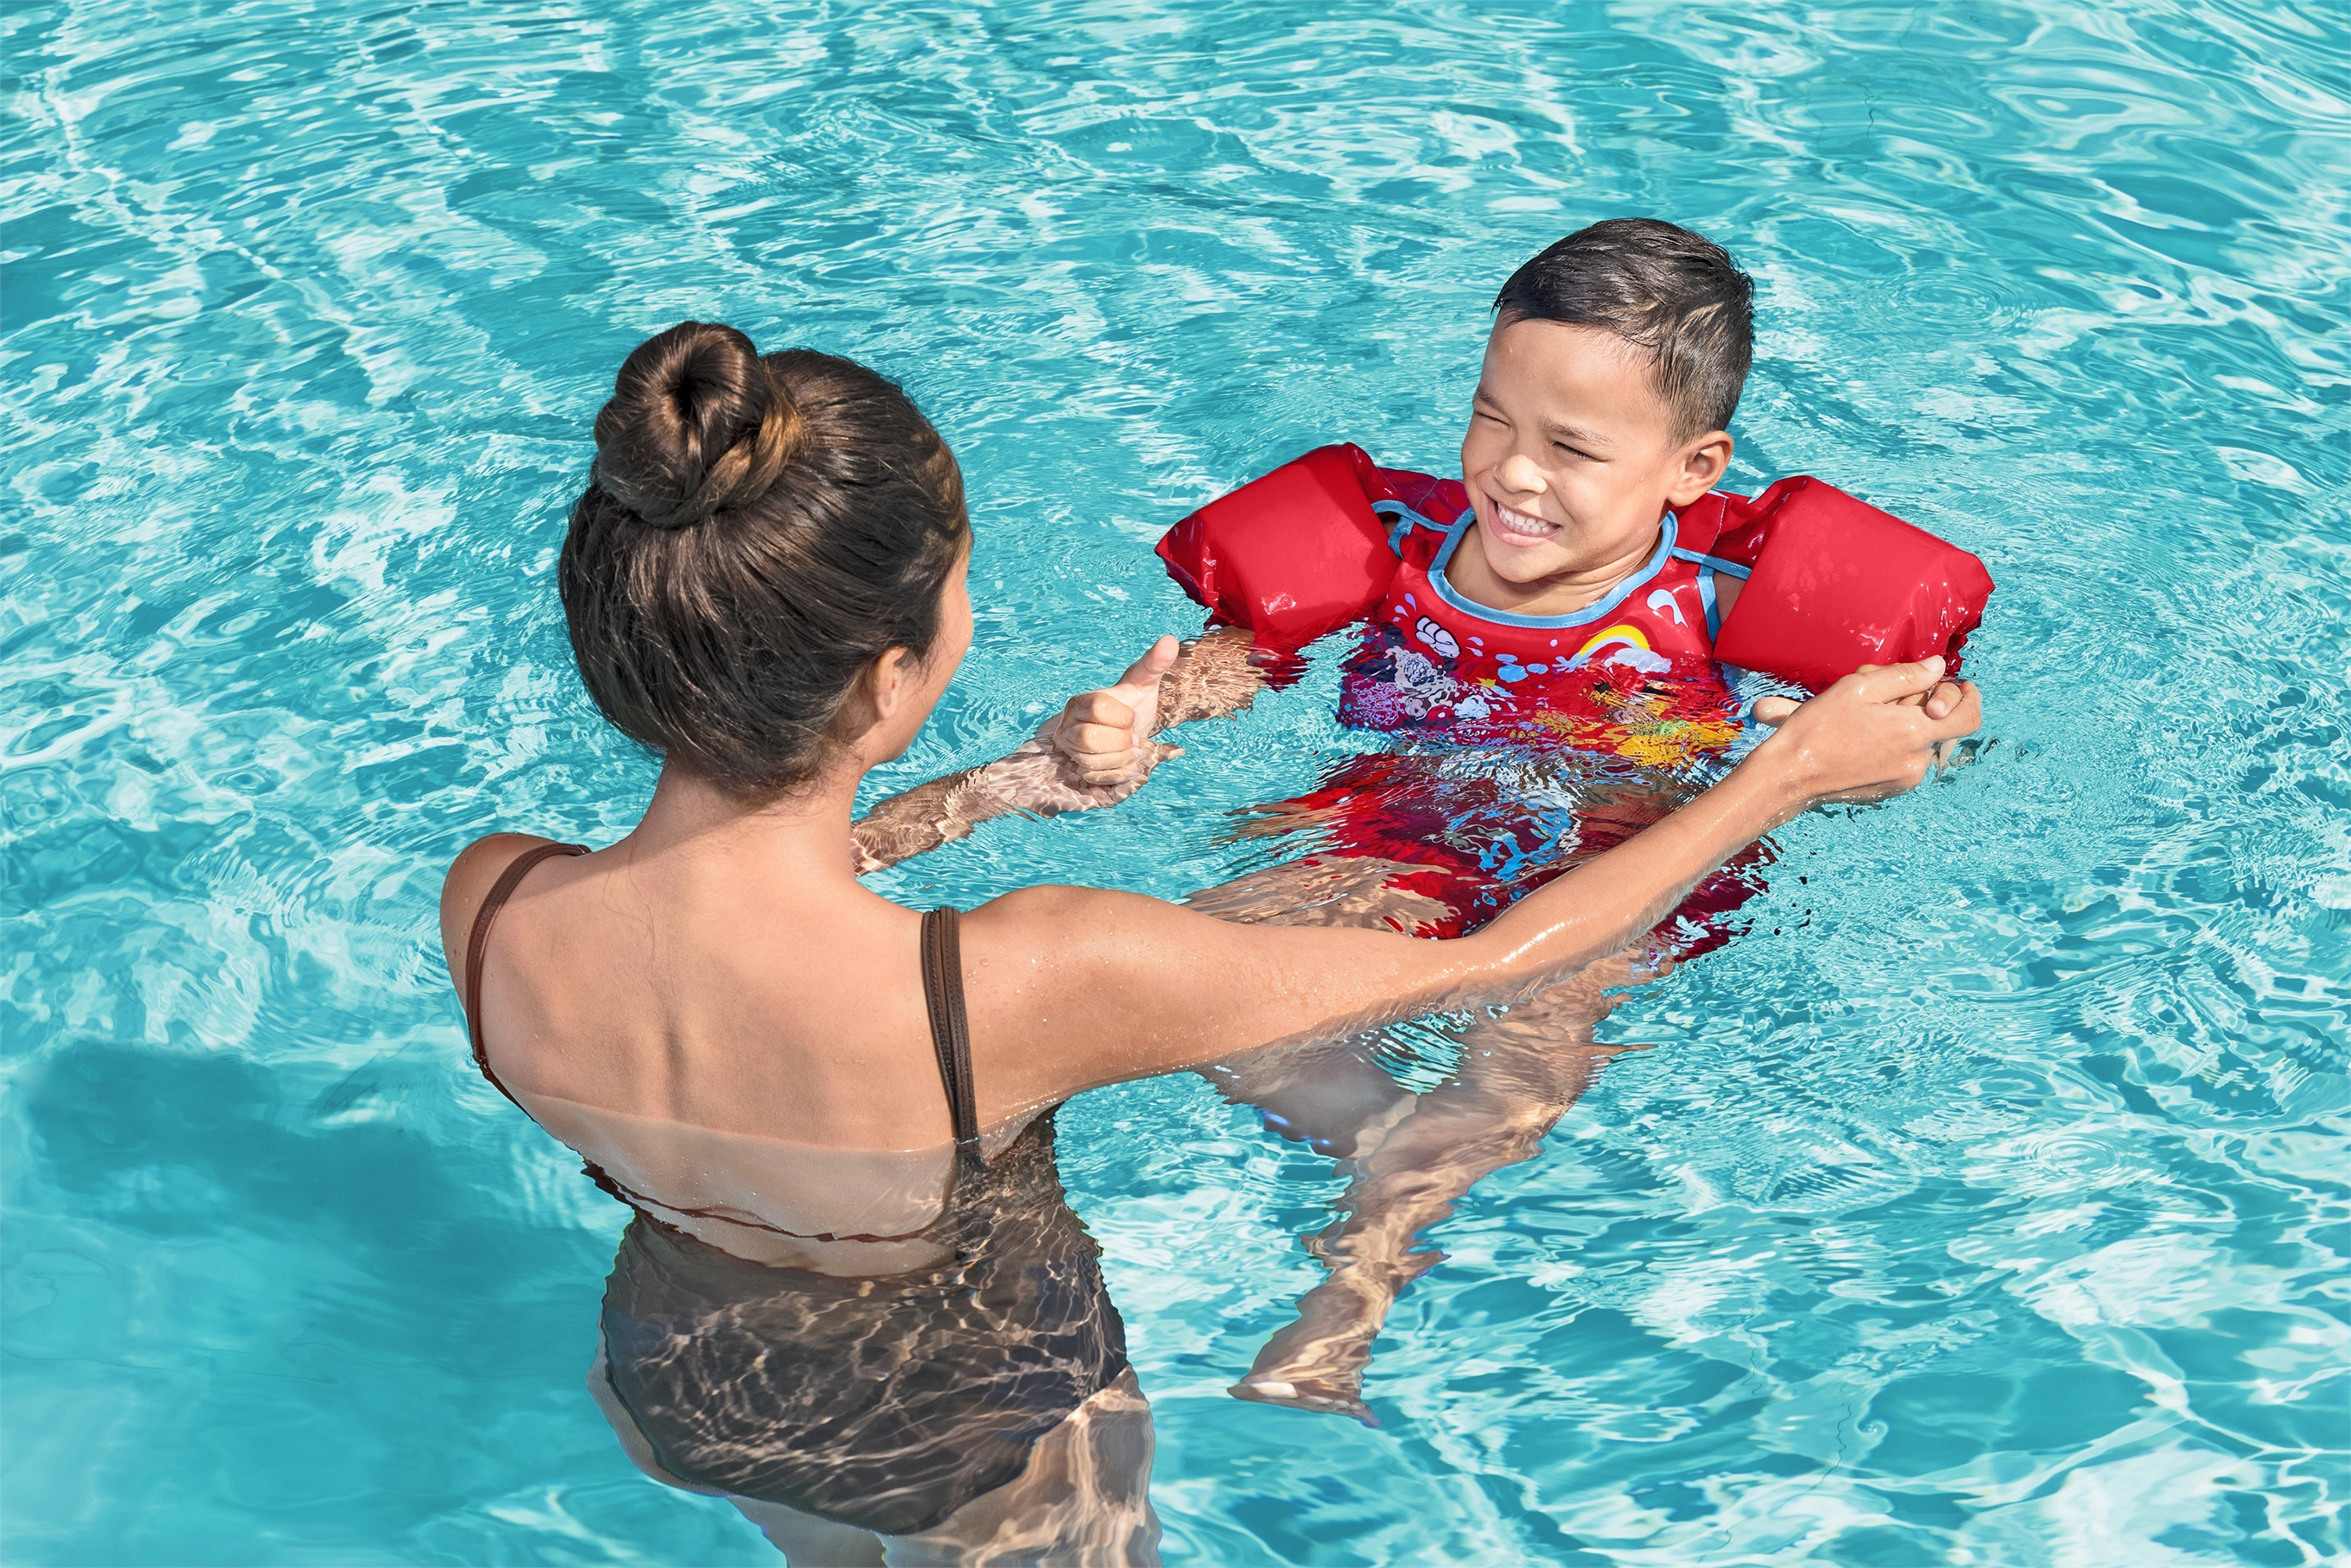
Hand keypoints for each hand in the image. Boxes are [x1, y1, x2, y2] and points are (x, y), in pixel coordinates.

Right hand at [1040, 635, 1184, 786]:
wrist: (1127, 734)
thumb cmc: (1133, 705)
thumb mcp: (1144, 683)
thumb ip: (1154, 662)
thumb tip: (1170, 640)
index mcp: (1081, 701)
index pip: (1097, 706)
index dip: (1122, 716)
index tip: (1134, 718)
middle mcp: (1067, 725)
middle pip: (1088, 738)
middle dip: (1122, 742)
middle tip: (1135, 740)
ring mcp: (1068, 750)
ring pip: (1090, 763)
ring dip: (1123, 760)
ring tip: (1132, 752)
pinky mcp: (1073, 772)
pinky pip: (1094, 780)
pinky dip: (1118, 776)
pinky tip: (1127, 765)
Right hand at [1752, 656, 1982, 805]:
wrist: (1789, 776)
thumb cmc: (1817, 728)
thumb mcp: (1859, 688)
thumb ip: (1906, 675)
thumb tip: (1939, 667)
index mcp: (1913, 732)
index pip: (1969, 717)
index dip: (1971, 699)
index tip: (1962, 685)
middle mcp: (1916, 760)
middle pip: (1944, 728)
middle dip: (1929, 707)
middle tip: (1897, 695)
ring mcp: (1905, 780)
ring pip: (1923, 744)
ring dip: (1910, 727)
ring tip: (1872, 716)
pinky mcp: (1891, 790)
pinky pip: (1907, 762)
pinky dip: (1897, 746)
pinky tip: (1866, 737)